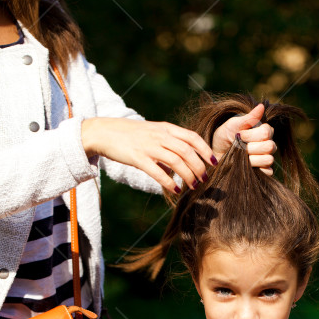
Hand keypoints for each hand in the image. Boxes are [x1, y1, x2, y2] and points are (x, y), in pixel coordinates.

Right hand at [81, 117, 216, 193]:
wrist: (103, 132)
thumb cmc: (130, 135)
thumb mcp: (152, 134)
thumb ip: (168, 146)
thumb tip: (178, 169)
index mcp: (166, 128)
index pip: (192, 137)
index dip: (205, 150)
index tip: (214, 162)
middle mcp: (159, 136)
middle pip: (187, 151)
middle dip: (199, 167)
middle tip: (204, 179)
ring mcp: (149, 146)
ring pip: (176, 161)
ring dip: (188, 175)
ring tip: (194, 186)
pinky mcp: (137, 157)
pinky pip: (157, 171)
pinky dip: (168, 182)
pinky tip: (175, 190)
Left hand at [212, 104, 276, 175]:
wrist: (215, 154)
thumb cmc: (224, 136)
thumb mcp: (232, 125)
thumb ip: (247, 118)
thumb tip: (261, 106)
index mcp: (263, 130)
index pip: (267, 132)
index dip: (251, 135)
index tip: (238, 135)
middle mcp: (268, 143)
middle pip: (270, 146)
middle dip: (250, 147)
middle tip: (238, 147)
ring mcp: (266, 157)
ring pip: (268, 159)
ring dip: (252, 159)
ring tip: (240, 156)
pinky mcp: (263, 171)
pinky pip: (268, 172)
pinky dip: (256, 169)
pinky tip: (245, 165)